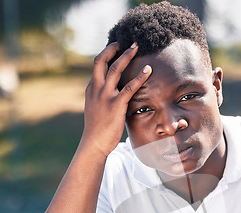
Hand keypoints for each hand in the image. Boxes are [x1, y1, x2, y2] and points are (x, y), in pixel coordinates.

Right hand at [82, 42, 150, 156]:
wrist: (94, 144)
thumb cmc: (98, 130)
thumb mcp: (97, 109)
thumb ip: (104, 98)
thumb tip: (115, 94)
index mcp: (91, 89)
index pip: (98, 66)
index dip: (107, 54)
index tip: (116, 46)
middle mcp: (96, 89)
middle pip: (101, 61)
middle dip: (113, 48)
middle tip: (124, 41)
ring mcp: (105, 96)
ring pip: (115, 69)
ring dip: (127, 56)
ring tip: (137, 47)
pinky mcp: (116, 104)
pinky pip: (129, 87)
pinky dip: (140, 77)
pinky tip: (149, 70)